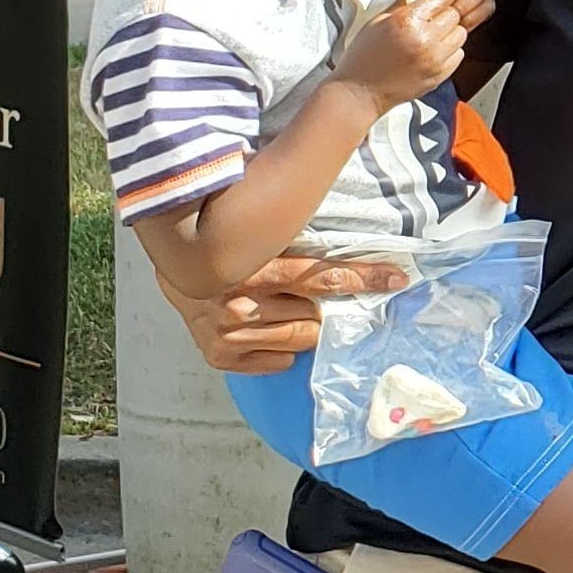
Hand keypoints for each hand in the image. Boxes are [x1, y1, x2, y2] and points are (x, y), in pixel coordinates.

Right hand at [177, 250, 410, 375]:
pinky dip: (280, 348)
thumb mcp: (257, 233)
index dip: (364, 277)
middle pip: (315, 317)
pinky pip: (278, 361)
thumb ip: (291, 236)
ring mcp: (228, 334)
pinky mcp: (219, 355)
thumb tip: (336, 212)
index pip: (321, 276)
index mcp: (252, 268)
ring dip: (302, 325)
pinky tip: (265, 329)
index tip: (398, 279)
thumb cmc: (225, 243)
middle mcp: (239, 304)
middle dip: (319, 307)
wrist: (174, 267)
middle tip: (304, 295)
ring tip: (280, 309)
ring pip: (301, 340)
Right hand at [334, 0, 469, 107]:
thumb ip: (404, 7)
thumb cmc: (364, 56)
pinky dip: (450, 51)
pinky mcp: (440, 75)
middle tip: (430, 20)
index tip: (434, 0)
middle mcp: (426, 40)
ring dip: (449, 32)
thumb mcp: (378, 21)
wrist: (360, 92)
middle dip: (444, 14)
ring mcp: (435, 60)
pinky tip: (433, 52)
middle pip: (454, 15)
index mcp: (408, 21)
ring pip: (461, 34)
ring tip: (432, 36)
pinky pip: (458, 55)